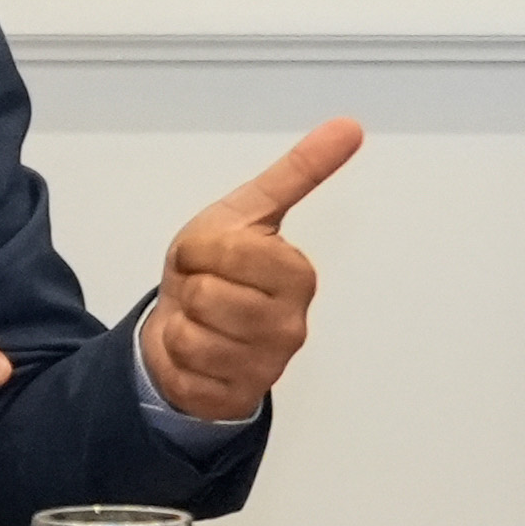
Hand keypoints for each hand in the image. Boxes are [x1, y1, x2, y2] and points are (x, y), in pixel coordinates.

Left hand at [139, 118, 360, 421]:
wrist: (190, 323)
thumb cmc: (219, 266)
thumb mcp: (247, 211)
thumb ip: (298, 171)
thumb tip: (348, 126)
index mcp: (296, 274)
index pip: (226, 252)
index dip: (199, 249)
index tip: (209, 254)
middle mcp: (291, 325)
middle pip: (206, 296)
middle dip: (189, 285)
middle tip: (205, 286)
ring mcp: (267, 367)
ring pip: (192, 336)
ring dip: (181, 322)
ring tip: (201, 317)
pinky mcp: (236, 400)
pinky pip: (184, 374)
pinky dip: (176, 360)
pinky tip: (196, 352)